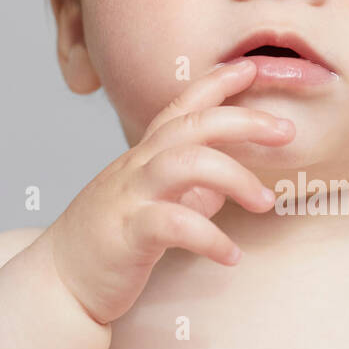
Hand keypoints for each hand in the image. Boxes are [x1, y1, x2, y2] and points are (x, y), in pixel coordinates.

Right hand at [38, 58, 292, 324]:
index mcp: (144, 156)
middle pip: (192, 125)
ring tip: (267, 202)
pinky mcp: (127, 233)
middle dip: (243, 119)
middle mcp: (136, 167)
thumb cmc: (109, 242)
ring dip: (235, 177)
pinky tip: (232, 256)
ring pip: (185, 163)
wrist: (60, 282)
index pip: (181, 105)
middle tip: (287, 130)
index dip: (217, 82)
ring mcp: (129, 196)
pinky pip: (173, 224)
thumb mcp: (151, 204)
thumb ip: (187, 191)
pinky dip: (210, 237)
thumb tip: (225, 187)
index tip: (253, 67)